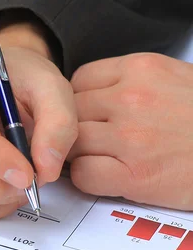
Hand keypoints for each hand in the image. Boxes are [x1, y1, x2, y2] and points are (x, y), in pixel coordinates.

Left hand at [68, 53, 192, 209]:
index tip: (89, 115)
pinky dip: (88, 179)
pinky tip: (110, 178)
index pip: (79, 80)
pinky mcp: (134, 176)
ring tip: (104, 160)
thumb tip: (96, 94)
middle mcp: (131, 99)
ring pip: (72, 143)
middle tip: (94, 142)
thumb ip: (136, 82)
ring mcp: (131, 138)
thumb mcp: (178, 79)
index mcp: (142, 69)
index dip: (78, 101)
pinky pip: (84, 175)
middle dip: (75, 128)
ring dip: (80, 155)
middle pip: (70, 112)